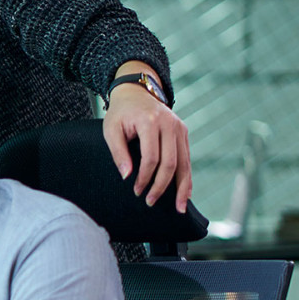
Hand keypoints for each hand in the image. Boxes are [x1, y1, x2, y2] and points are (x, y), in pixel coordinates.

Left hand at [103, 84, 191, 211]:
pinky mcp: (183, 133)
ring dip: (182, 187)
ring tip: (178, 207)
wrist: (136, 92)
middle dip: (161, 186)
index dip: (145, 177)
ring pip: (184, 163)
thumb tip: (127, 176)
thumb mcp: (111, 129)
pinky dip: (187, 177)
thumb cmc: (121, 113)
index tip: (136, 191)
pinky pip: (187, 158)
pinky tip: (186, 193)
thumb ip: (118, 152)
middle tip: (150, 201)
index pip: (151, 157)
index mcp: (150, 121)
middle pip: (170, 163)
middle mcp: (170, 124)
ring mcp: (180, 128)